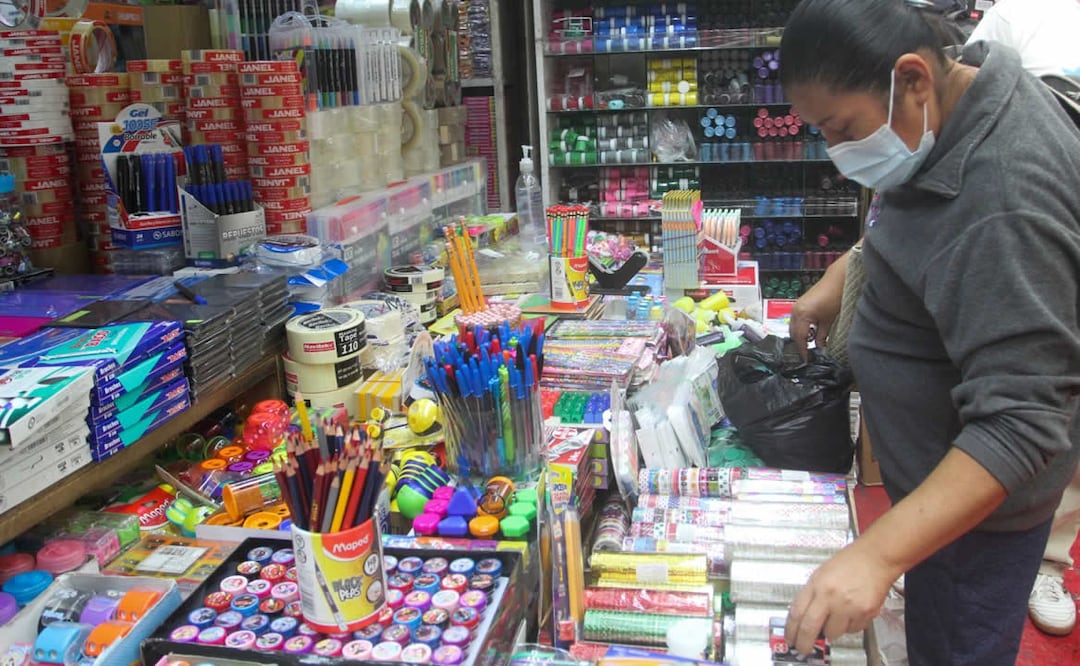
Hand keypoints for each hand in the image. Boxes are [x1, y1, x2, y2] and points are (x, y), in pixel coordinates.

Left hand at [785, 540, 900, 654]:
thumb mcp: (821, 574)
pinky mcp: (865, 614)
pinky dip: (849, 626)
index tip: (790, 637)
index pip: (797, 613)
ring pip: (833, 633)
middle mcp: (831, 597)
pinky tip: (852, 611)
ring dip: (831, 630)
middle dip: (804, 642)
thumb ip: (812, 595)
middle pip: (810, 628)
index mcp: (818, 585)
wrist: (875, 558)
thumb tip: (803, 616)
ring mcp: (849, 607)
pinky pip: (852, 630)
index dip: (791, 629)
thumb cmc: (849, 563)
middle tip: (803, 646)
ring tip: (837, 615)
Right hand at [789, 251, 847, 358]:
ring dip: (799, 336)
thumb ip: (822, 336)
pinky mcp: (799, 304)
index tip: (806, 359)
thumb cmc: (835, 297)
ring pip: (793, 327)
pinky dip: (801, 328)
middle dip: (799, 344)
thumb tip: (819, 347)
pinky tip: (809, 333)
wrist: (837, 279)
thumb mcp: (829, 320)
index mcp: (802, 315)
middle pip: (793, 333)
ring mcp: (796, 306)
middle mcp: (795, 311)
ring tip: (808, 345)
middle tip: (807, 354)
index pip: (800, 337)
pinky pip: (796, 320)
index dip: (803, 350)